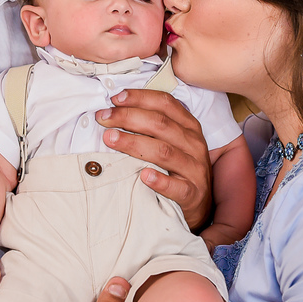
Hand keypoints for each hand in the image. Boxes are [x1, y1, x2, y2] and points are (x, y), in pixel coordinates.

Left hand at [96, 89, 213, 229]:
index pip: (165, 103)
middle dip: (128, 117)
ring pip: (164, 151)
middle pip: (160, 124)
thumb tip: (115, 110)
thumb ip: (152, 125)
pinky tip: (143, 176)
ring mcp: (195, 169)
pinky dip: (160, 181)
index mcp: (189, 126)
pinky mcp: (193, 193)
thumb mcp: (172, 141)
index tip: (115, 99)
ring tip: (111, 139)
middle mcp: (194, 144)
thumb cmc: (178, 168)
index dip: (140, 98)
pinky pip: (177, 186)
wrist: (199, 203)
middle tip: (103, 118)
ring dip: (134, 144)